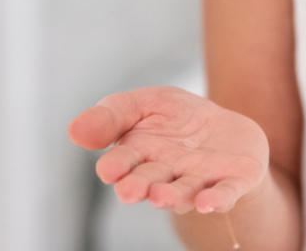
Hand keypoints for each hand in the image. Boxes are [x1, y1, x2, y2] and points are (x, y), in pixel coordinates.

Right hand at [68, 86, 268, 215]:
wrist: (224, 128)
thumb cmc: (175, 119)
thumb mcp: (143, 103)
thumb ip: (110, 115)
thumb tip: (74, 132)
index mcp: (140, 154)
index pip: (123, 162)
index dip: (115, 167)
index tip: (108, 170)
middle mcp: (166, 174)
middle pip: (150, 181)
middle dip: (139, 186)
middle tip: (129, 191)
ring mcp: (199, 180)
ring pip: (183, 191)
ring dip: (172, 196)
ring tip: (161, 197)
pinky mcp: (231, 182)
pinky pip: (224, 193)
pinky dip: (216, 200)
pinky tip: (207, 203)